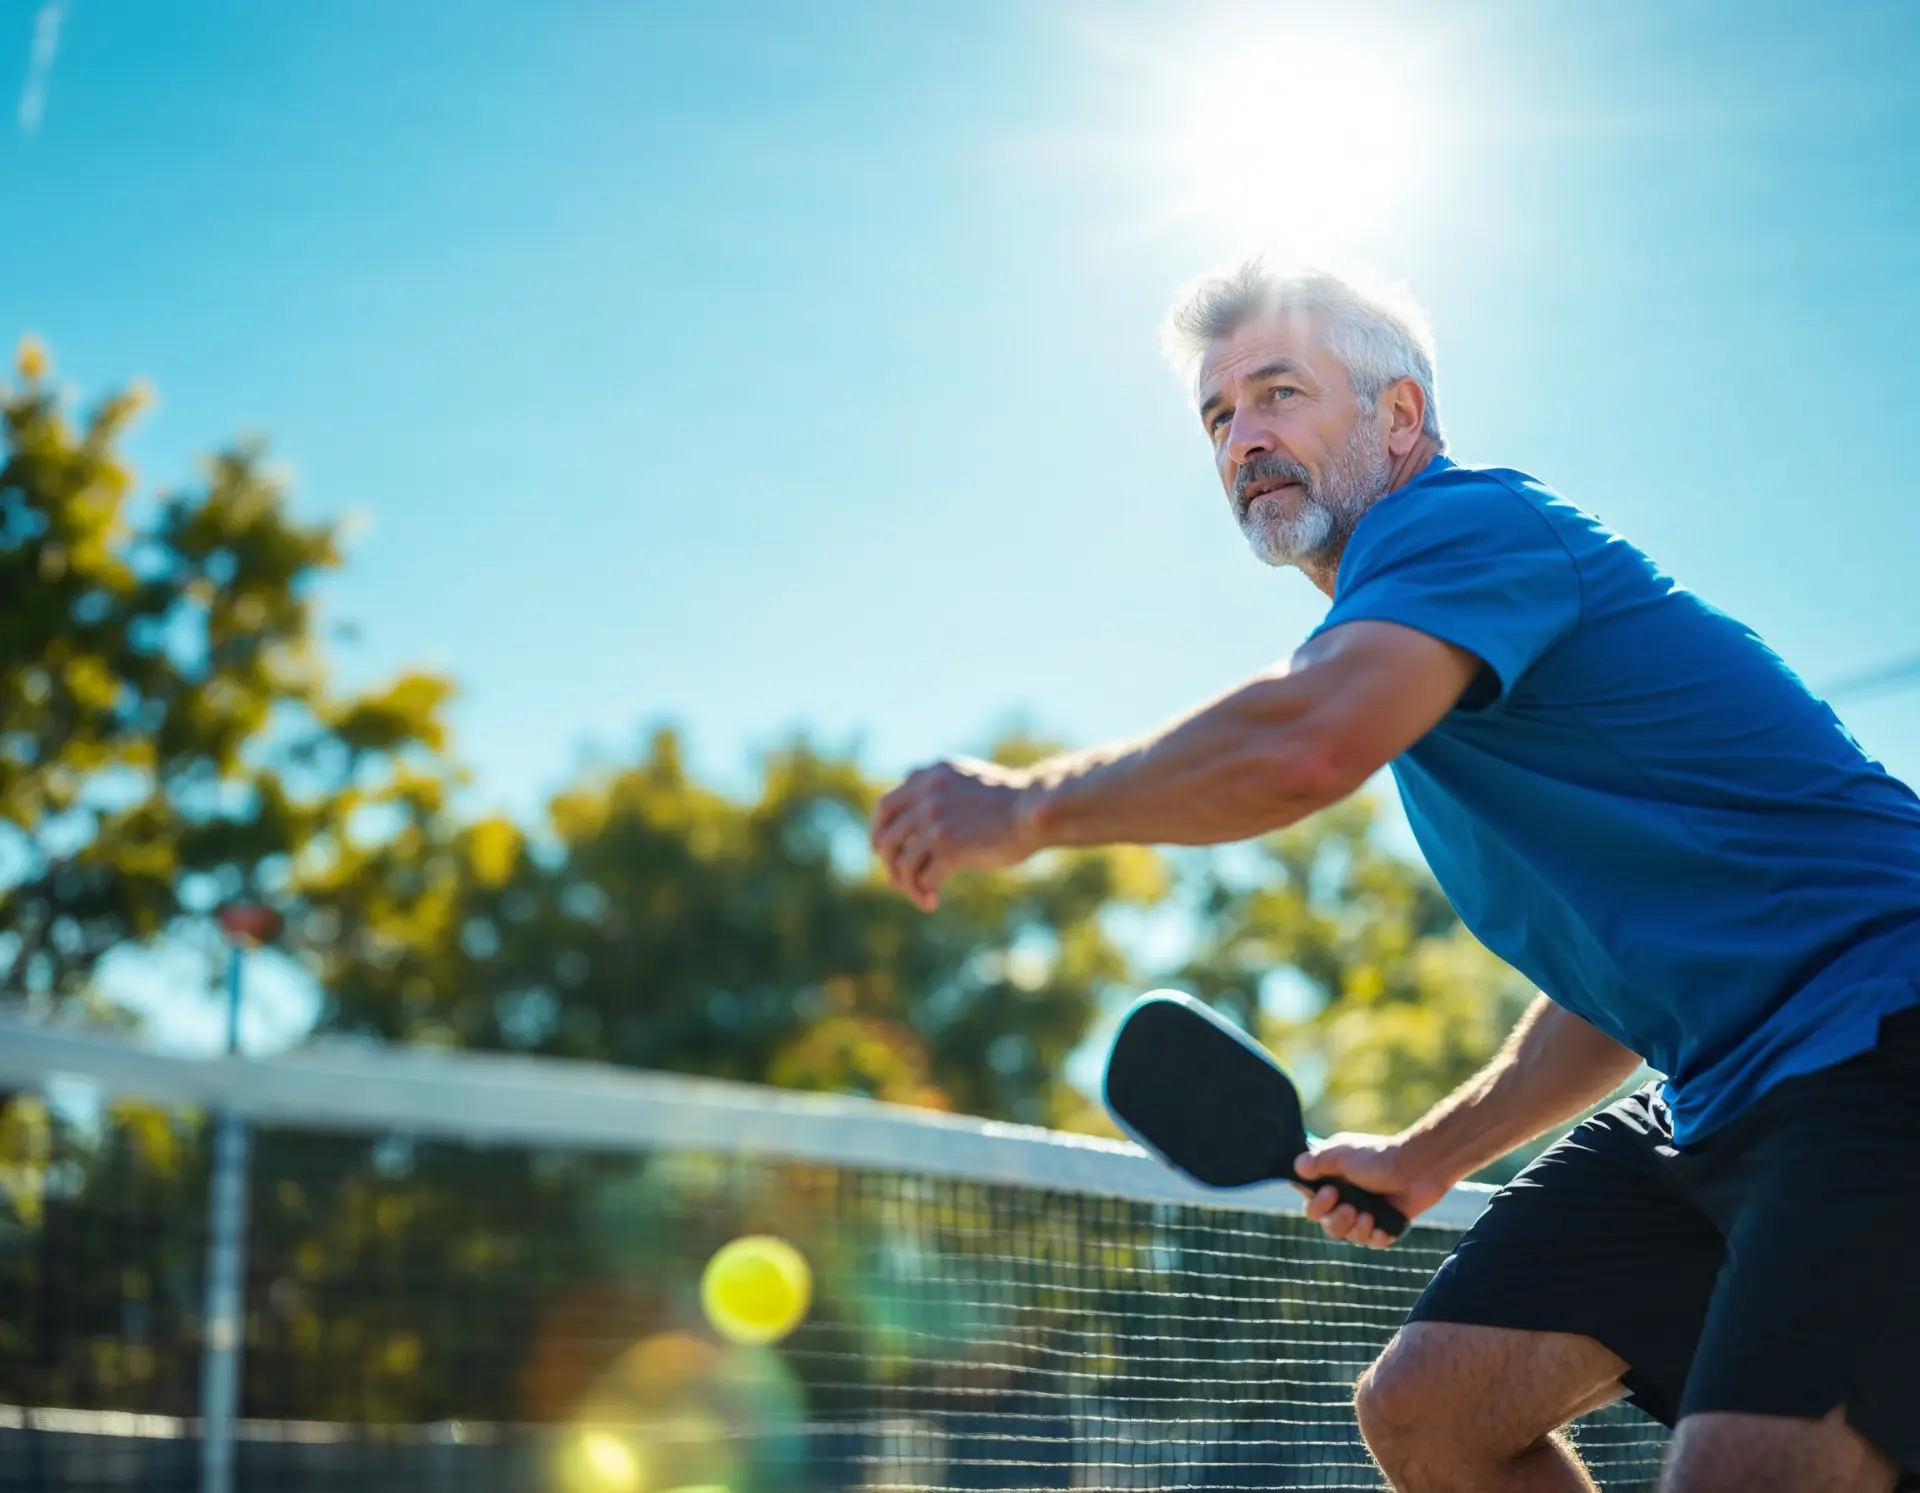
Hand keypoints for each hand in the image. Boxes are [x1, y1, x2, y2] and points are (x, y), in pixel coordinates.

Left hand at [871, 757, 1040, 908]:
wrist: (1033, 810)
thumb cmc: (1006, 801)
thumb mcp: (964, 782)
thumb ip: (936, 793)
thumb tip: (910, 827)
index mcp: (927, 776)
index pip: (886, 807)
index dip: (879, 832)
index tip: (882, 850)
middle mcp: (926, 795)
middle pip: (887, 838)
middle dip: (889, 864)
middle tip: (899, 880)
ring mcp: (934, 821)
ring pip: (901, 863)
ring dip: (906, 885)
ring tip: (921, 896)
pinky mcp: (948, 847)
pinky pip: (922, 878)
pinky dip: (923, 893)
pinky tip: (933, 901)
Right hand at [1293, 1132, 1449, 1249]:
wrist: (1418, 1167)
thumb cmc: (1379, 1156)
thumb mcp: (1342, 1153)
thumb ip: (1317, 1161)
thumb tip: (1297, 1167)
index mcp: (1332, 1181)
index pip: (1312, 1203)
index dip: (1317, 1204)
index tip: (1330, 1193)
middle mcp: (1346, 1199)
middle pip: (1327, 1225)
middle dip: (1337, 1219)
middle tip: (1350, 1207)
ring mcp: (1365, 1213)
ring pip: (1348, 1236)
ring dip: (1356, 1228)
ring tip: (1369, 1215)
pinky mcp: (1384, 1226)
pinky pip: (1372, 1243)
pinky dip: (1376, 1236)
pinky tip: (1381, 1227)